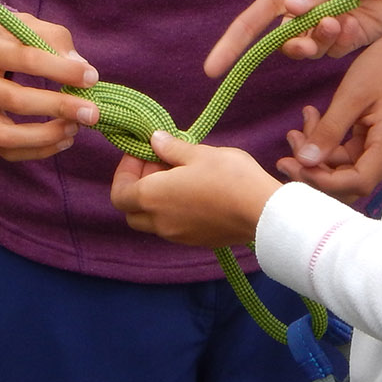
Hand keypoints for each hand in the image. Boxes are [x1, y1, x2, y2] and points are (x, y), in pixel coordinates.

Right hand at [0, 12, 99, 161]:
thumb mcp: (23, 24)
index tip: (91, 77)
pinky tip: (61, 140)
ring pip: (6, 135)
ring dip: (46, 136)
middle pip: (15, 101)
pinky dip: (37, 151)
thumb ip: (54, 40)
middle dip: (59, 108)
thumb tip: (82, 69)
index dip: (62, 71)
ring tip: (74, 128)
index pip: (26, 60)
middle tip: (91, 112)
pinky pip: (5, 150)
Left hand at [111, 131, 280, 247]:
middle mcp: (159, 222)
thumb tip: (154, 140)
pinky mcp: (195, 241)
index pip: (119, 193)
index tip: (142, 153)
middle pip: (131, 211)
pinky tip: (195, 192)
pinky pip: (172, 227)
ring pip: (152, 220)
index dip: (125, 172)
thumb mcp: (198, 152)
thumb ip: (170, 148)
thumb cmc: (229, 177)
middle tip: (158, 164)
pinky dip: (172, 211)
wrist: (263, 211)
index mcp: (152, 197)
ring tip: (180, 176)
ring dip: (156, 200)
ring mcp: (177, 235)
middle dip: (137, 187)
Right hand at [204, 0, 381, 74]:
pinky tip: (354, 22)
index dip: (231, 45)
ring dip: (320, 40)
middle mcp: (299, 10)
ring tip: (339, 20)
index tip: (213, 69)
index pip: (252, 21)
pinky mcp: (341, 41)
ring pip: (305, 50)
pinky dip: (339, 41)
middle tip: (311, 37)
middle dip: (294, 44)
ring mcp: (320, 27)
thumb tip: (288, 10)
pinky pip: (330, 52)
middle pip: (278, 41)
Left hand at [277, 27, 381, 203]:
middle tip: (290, 140)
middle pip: (347, 182)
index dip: (321, 180)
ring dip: (317, 153)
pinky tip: (313, 118)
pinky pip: (347, 154)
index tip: (293, 161)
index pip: (356, 182)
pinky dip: (327, 142)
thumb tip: (304, 162)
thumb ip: (329, 130)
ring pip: (343, 169)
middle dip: (314, 167)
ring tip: (299, 124)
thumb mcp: (352, 95)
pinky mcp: (375, 144)